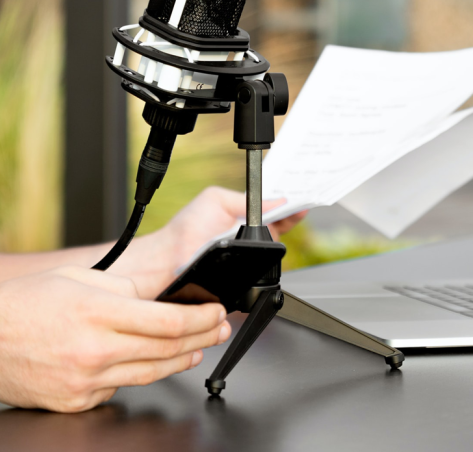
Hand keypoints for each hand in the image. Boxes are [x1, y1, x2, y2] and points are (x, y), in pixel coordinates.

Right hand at [0, 266, 230, 411]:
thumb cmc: (19, 306)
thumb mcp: (74, 278)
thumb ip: (121, 287)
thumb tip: (156, 296)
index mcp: (95, 311)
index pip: (167, 321)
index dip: (200, 318)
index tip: (214, 312)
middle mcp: (93, 349)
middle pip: (166, 350)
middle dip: (201, 338)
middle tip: (218, 329)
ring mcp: (85, 380)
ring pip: (148, 374)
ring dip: (179, 361)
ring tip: (195, 350)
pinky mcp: (76, 401)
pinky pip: (117, 389)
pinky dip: (134, 375)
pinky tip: (144, 363)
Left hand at [113, 186, 307, 296]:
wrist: (168, 262)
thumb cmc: (185, 231)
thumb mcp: (215, 201)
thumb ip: (244, 198)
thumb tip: (275, 199)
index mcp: (241, 217)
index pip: (274, 210)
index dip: (291, 204)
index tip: (304, 196)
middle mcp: (247, 239)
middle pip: (280, 228)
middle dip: (291, 215)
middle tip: (299, 204)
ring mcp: (248, 259)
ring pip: (275, 249)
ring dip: (281, 234)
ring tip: (290, 216)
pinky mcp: (246, 276)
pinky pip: (264, 268)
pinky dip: (270, 257)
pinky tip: (271, 243)